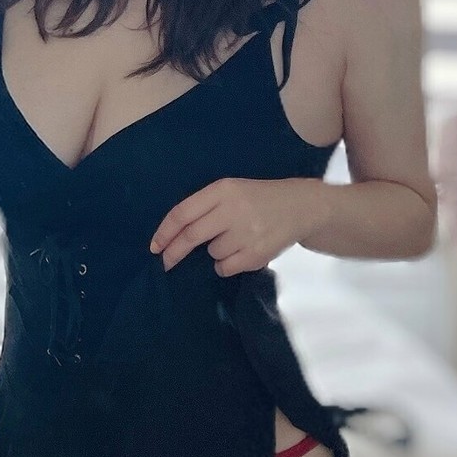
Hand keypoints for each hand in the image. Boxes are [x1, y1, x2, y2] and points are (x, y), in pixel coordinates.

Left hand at [149, 177, 321, 275]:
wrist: (302, 206)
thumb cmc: (259, 199)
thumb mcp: (232, 191)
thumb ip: (205, 208)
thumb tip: (172, 237)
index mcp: (223, 189)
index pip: (183, 213)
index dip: (165, 232)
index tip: (154, 246)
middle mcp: (233, 209)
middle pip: (191, 236)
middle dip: (174, 252)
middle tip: (166, 263)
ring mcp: (247, 232)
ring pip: (212, 253)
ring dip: (215, 253)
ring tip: (236, 240)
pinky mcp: (257, 253)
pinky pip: (226, 267)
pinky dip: (227, 265)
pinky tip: (242, 251)